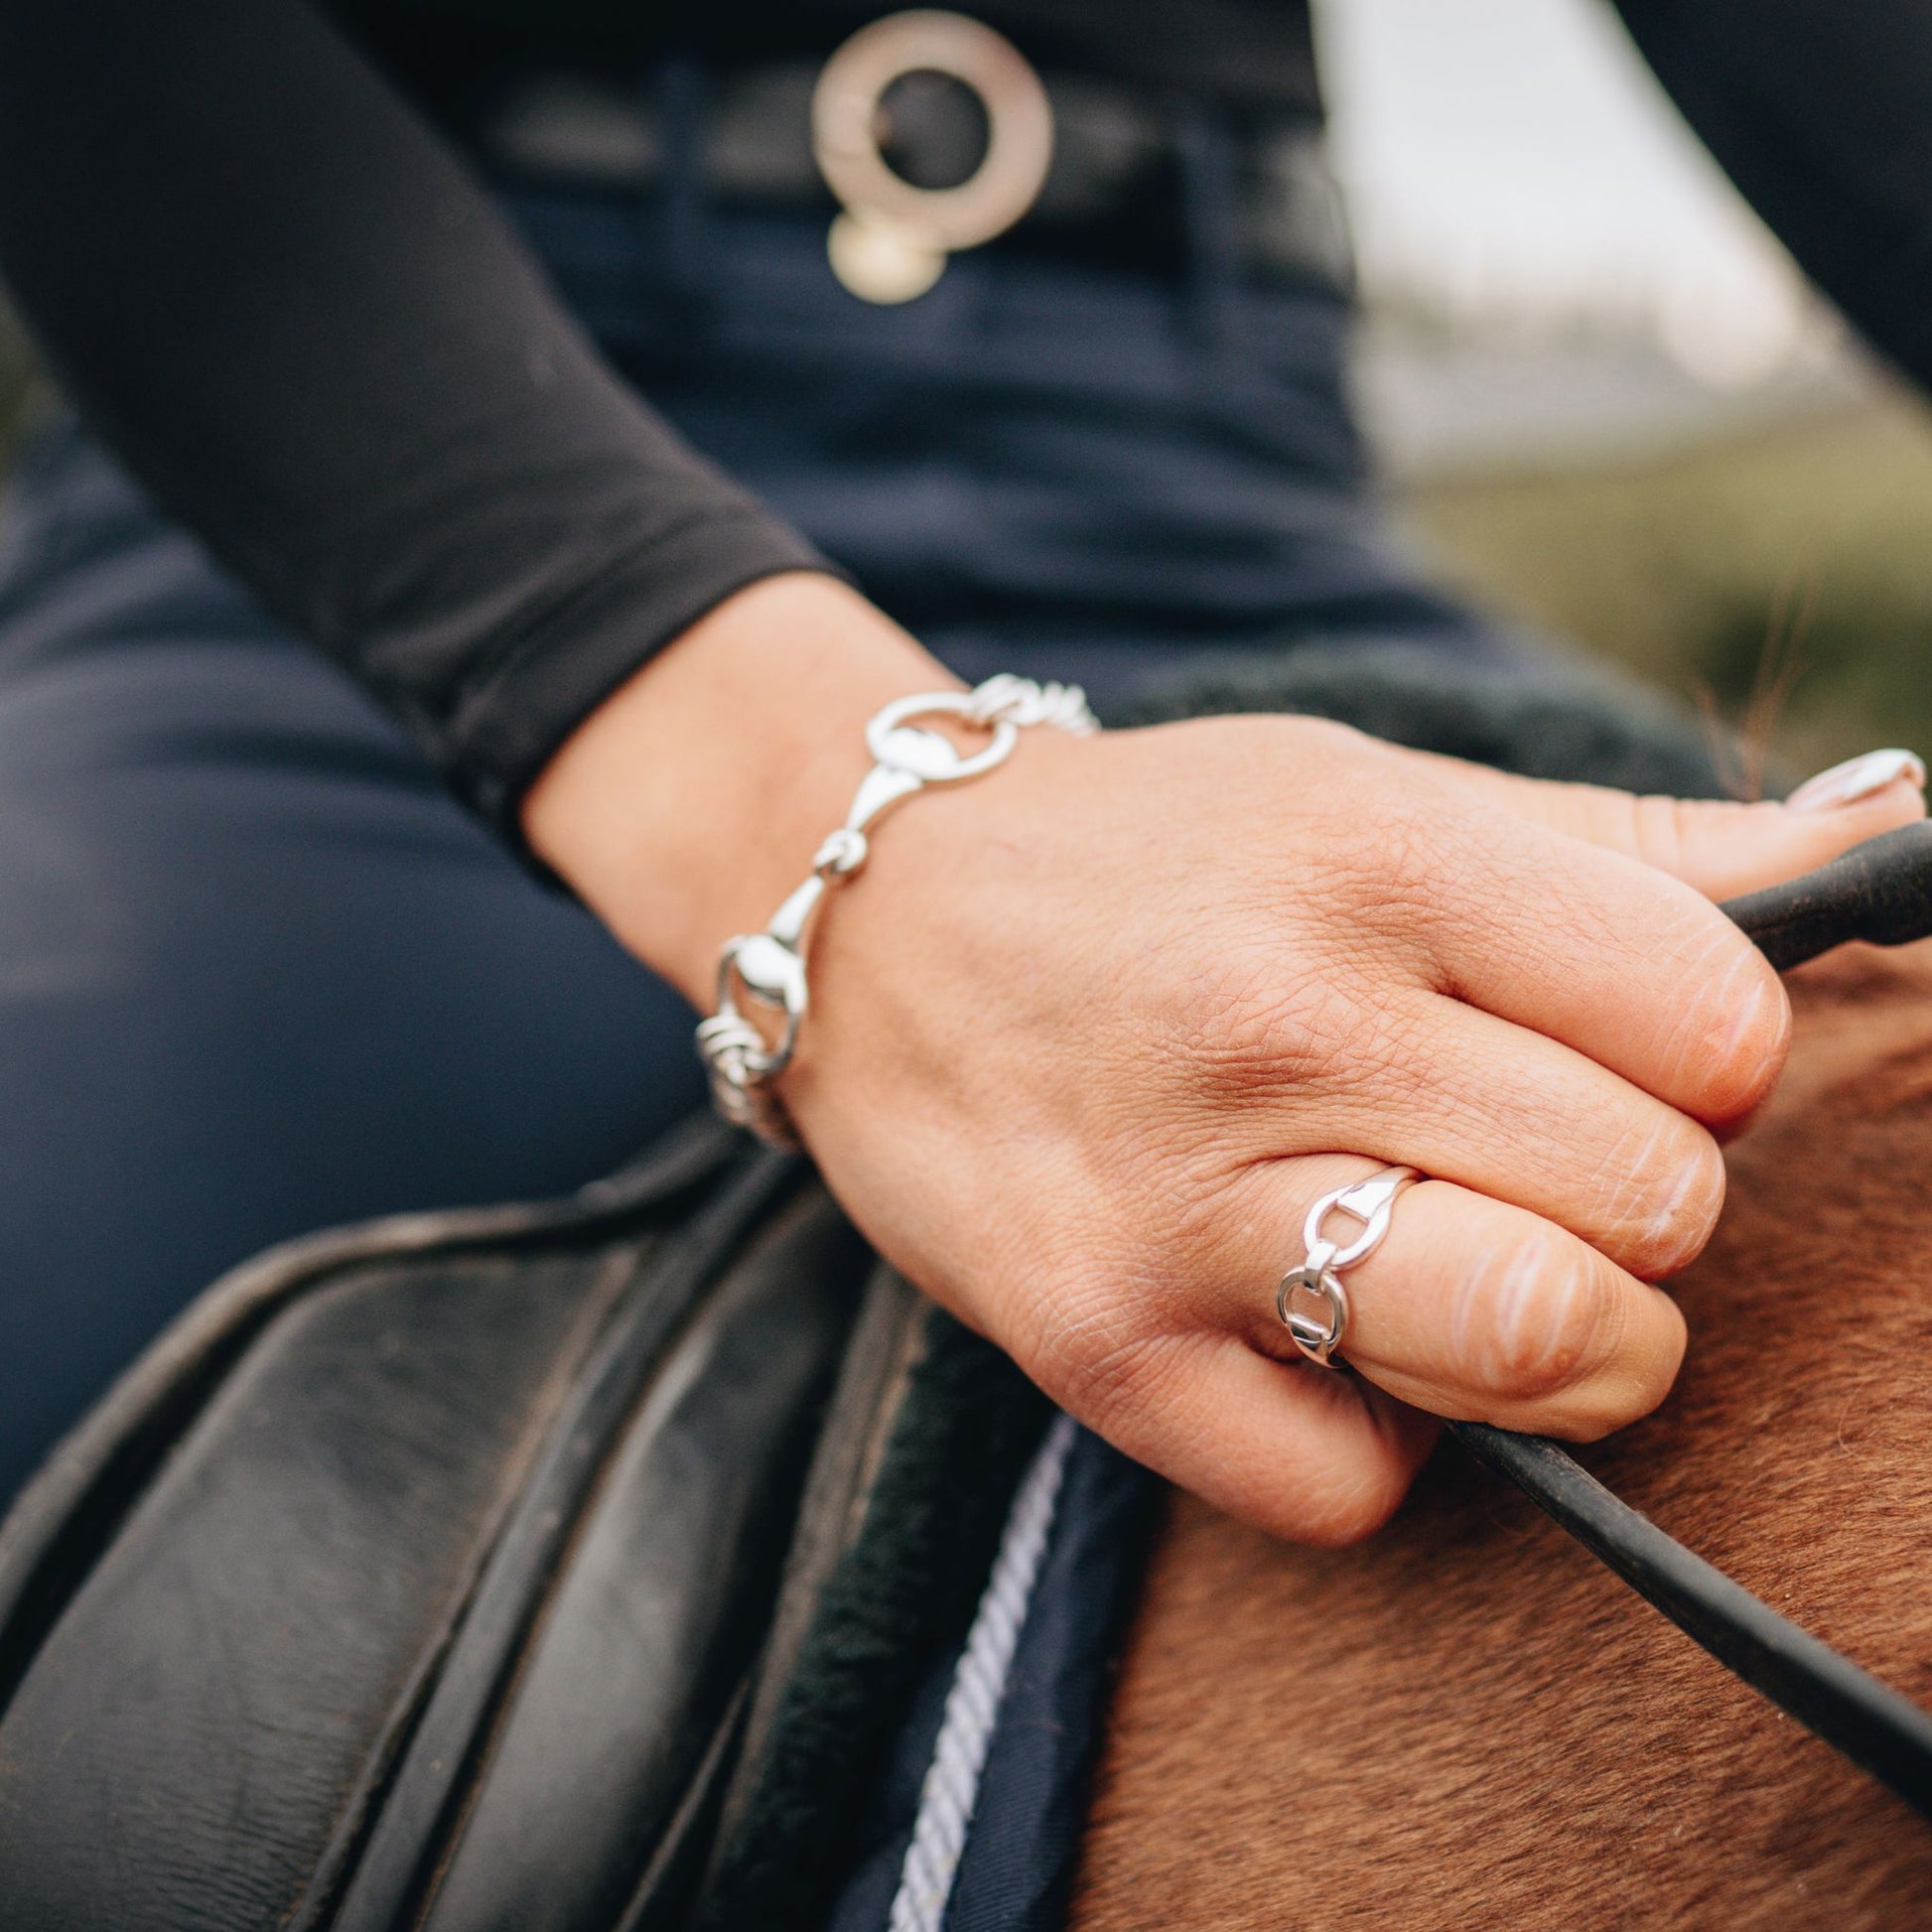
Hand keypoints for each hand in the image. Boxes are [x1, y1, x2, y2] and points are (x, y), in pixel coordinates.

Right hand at [527, 577, 1925, 1543]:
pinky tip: (1303, 1332)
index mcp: (1377, 859)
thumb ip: (1630, 847)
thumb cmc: (1149, 858)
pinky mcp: (1100, 1348)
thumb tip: (1876, 855)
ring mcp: (1182, 1203)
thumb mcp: (1370, 791)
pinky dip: (1371, 1438)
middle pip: (1656, 1204)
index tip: (1606, 1051)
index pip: (1719, 1026)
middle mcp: (1280, 1025)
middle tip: (1509, 1152)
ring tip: (1458, 1265)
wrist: (869, 923)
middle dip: (1626, 1200)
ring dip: (1550, 1342)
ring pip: (1540, 1353)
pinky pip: (1360, 1489)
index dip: (1699, 1059)